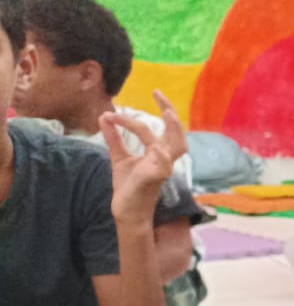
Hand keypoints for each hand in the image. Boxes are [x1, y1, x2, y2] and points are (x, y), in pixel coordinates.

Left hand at [101, 90, 186, 226]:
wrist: (127, 211)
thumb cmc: (128, 187)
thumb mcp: (118, 158)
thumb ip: (114, 138)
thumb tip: (104, 116)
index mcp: (157, 153)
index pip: (157, 129)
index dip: (135, 118)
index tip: (114, 113)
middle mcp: (163, 159)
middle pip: (177, 133)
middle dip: (170, 113)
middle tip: (159, 94)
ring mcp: (161, 169)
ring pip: (176, 147)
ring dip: (174, 130)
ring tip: (168, 114)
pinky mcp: (153, 180)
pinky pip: (163, 167)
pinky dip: (161, 157)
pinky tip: (155, 148)